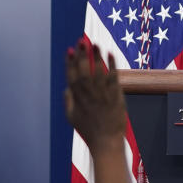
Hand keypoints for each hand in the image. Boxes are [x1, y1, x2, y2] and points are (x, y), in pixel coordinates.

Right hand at [64, 39, 125, 153]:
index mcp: (76, 97)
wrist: (106, 141)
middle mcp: (88, 93)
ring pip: (99, 70)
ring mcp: (102, 94)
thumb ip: (68, 101)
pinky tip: (110, 54)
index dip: (70, 61)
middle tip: (81, 40)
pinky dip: (112, 65)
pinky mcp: (115, 96)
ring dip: (96, 55)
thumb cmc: (88, 131)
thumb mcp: (71, 117)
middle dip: (82, 53)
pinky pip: (114, 76)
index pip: (72, 75)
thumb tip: (66, 88)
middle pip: (84, 69)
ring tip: (95, 43)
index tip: (69, 49)